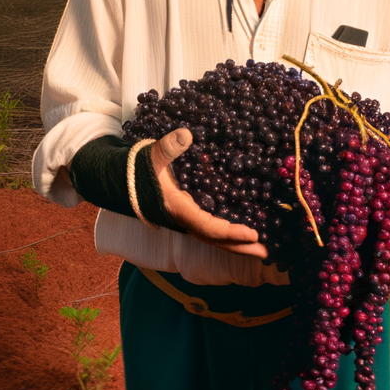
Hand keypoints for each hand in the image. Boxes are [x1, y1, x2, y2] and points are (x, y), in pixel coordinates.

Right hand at [149, 128, 266, 257]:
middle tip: (267, 254)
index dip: (230, 233)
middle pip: (215, 240)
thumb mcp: (153, 156)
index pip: (207, 227)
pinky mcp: (189, 216)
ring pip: (214, 238)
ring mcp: (186, 220)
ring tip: (262, 250)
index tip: (253, 234)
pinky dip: (228, 236)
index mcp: (178, 209)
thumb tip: (186, 134)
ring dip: (237, 245)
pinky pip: (211, 231)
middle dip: (240, 248)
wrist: (123, 181)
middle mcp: (184, 220)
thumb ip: (167, 147)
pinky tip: (244, 235)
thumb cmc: (140, 169)